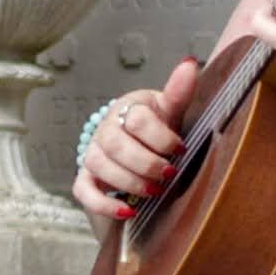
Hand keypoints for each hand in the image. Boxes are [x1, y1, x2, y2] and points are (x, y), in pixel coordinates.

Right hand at [73, 57, 200, 222]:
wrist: (135, 139)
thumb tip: (190, 62)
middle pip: (117, 145)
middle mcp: (105, 129)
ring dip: (129, 182)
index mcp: (126, 109)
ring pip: (100, 166)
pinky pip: (84, 191)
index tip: (181, 149)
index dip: (162, 138)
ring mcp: (93, 153)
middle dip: (146, 163)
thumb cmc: (156, 125)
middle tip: (168, 174)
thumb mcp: (169, 108)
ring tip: (154, 191)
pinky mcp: (87, 177)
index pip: (138, 120)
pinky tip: (128, 212)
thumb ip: (179, 91)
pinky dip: (103, 204)